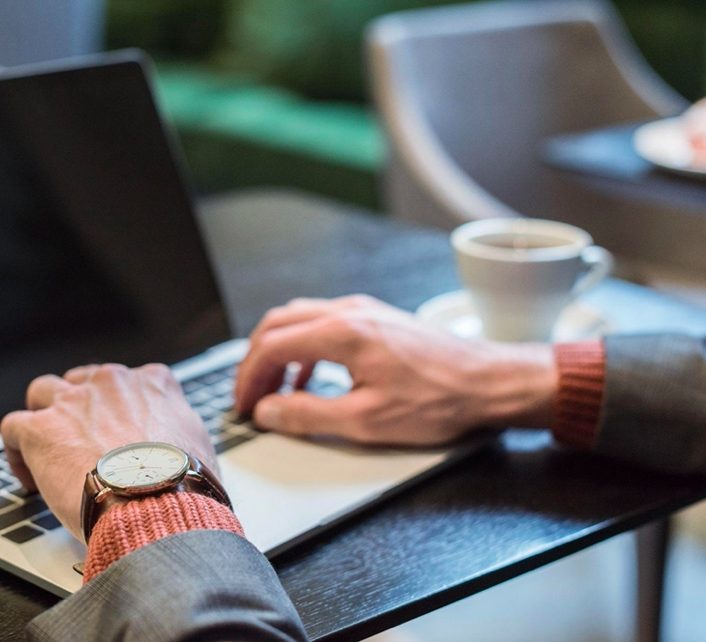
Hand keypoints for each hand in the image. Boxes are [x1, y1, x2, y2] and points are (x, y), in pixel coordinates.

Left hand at [0, 363, 215, 541]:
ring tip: (46, 450)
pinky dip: (15, 450)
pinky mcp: (41, 429)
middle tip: (82, 442)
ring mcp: (73, 402)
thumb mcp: (199, 444)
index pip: (128, 380)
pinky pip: (13, 427)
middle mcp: (110, 383)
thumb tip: (179, 445)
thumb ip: (180, 431)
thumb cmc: (181, 484)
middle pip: (82, 381)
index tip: (116, 430)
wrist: (155, 502)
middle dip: (78, 407)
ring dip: (43, 418)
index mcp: (151, 384)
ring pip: (42, 392)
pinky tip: (27, 475)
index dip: (117, 406)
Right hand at [234, 295, 556, 444]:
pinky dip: (303, 349)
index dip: (248, 378)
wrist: (489, 382)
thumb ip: (308, 415)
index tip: (243, 406)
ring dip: (278, 352)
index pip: (272, 346)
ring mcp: (364, 311)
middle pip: (278, 325)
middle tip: (249, 396)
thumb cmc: (438, 401)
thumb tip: (268, 411)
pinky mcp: (377, 319)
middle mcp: (349, 312)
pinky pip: (323, 324)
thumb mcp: (366, 421)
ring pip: (299, 319)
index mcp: (342, 332)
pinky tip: (309, 379)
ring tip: (273, 389)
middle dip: (255, 361)